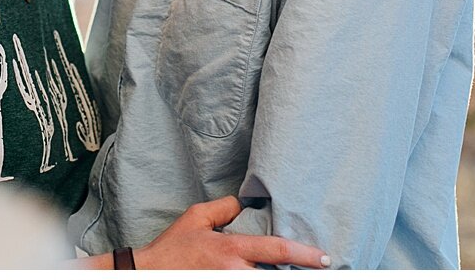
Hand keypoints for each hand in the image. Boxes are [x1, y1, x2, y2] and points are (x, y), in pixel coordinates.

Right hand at [133, 195, 329, 268]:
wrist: (149, 273)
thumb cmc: (172, 248)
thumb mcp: (196, 217)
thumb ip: (224, 208)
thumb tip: (245, 202)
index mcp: (232, 249)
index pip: (277, 250)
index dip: (305, 255)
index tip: (326, 259)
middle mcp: (235, 271)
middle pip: (277, 278)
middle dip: (297, 275)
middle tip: (319, 270)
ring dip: (280, 278)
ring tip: (297, 272)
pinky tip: (267, 276)